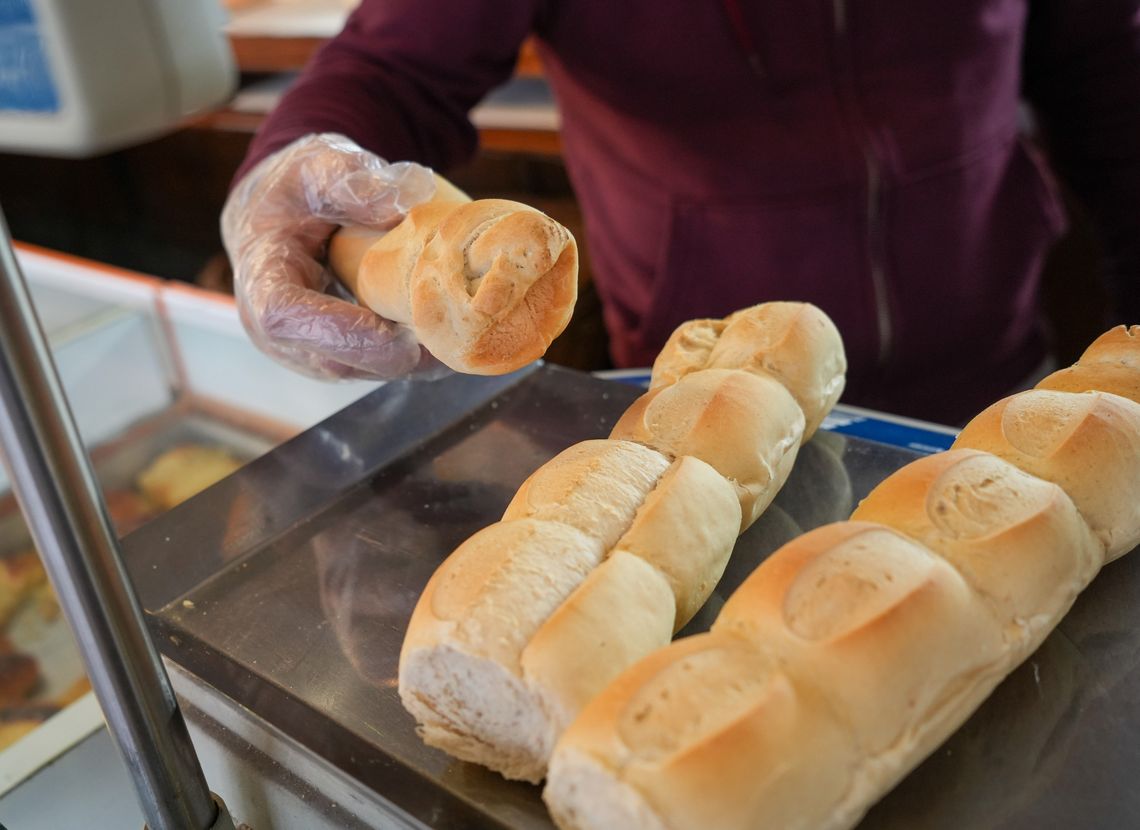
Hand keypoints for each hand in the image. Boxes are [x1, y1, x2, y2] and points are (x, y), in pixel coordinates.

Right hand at [221, 133, 444, 379]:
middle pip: (332, 359)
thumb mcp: (319, 165)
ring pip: (359, 371)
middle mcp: (276, 329)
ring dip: (410, 362)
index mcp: (261, 279)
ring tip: (456, 337)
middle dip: (391, 355)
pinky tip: (451, 337)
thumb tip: (403, 198)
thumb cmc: (299, 188)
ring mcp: (307, 349)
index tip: (391, 331)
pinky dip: (414, 358)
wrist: (287, 212)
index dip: (339, 330)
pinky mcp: (336, 357)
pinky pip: (375, 368)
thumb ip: (352, 178)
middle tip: (446, 338)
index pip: (286, 318)